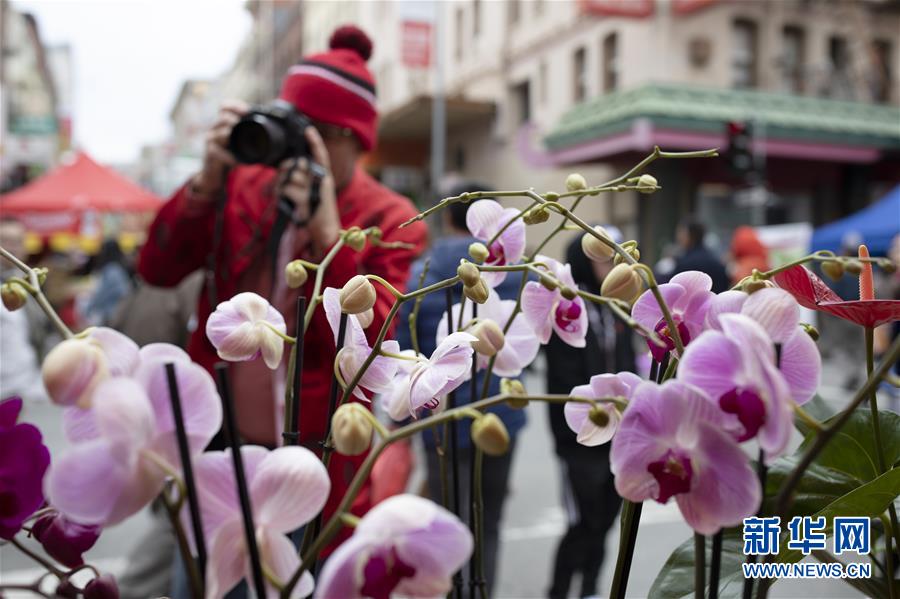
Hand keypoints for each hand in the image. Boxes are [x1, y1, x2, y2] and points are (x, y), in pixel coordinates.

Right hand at [193, 100, 248, 196]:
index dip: (235, 106)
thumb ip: (249, 137)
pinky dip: (232, 158)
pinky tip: (239, 162)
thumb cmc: (229, 158)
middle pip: (223, 117)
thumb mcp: (239, 145)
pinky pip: (221, 153)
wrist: (214, 175)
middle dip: (236, 120)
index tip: (247, 111)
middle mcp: (214, 129)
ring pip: (223, 133)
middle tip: (248, 128)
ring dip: (235, 138)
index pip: (224, 107)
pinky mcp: (210, 154)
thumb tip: (274, 134)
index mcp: (222, 124)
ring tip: (245, 145)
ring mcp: (211, 141)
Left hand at [277, 127, 339, 253]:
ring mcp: (314, 190)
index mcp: (325, 177)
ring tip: (282, 194)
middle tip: (282, 180)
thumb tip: (287, 169)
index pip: (321, 155)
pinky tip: (285, 202)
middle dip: (285, 169)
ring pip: (290, 176)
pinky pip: (287, 190)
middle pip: (297, 164)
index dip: (314, 142)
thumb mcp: (314, 192)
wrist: (326, 231)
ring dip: (281, 184)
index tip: (308, 130)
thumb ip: (304, 179)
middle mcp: (322, 181)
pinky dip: (281, 195)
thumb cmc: (317, 211)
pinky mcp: (306, 201)